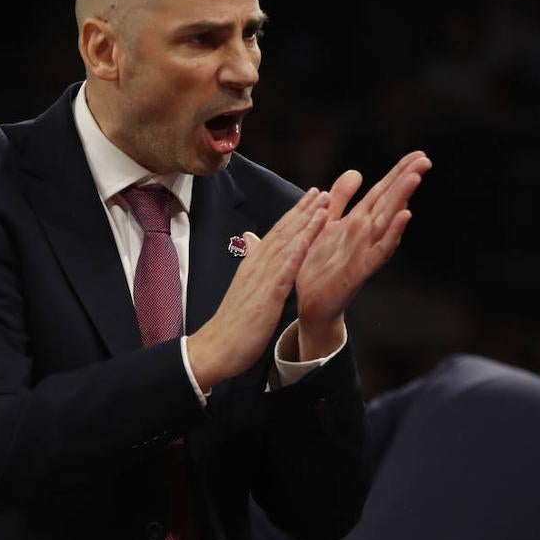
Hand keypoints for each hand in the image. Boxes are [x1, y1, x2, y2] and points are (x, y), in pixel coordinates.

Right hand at [186, 188, 329, 390]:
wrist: (216, 348)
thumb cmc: (233, 322)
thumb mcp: (244, 287)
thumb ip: (250, 262)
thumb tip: (250, 239)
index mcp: (253, 265)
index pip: (276, 234)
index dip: (294, 215)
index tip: (310, 198)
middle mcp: (256, 266)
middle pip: (282, 232)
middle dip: (302, 210)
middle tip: (320, 191)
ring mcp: (261, 279)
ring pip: (286, 245)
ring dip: (305, 223)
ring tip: (322, 204)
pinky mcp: (266, 296)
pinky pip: (284, 271)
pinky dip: (296, 252)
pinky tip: (309, 239)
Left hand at [293, 151, 431, 359]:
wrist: (312, 303)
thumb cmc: (320, 265)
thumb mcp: (327, 224)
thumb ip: (341, 199)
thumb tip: (357, 172)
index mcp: (359, 220)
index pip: (382, 190)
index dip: (398, 171)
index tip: (418, 154)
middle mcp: (367, 233)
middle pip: (389, 200)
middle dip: (406, 180)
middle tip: (426, 160)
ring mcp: (366, 250)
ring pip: (388, 219)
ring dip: (402, 199)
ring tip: (415, 178)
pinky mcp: (362, 269)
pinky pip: (380, 249)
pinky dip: (393, 233)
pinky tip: (404, 216)